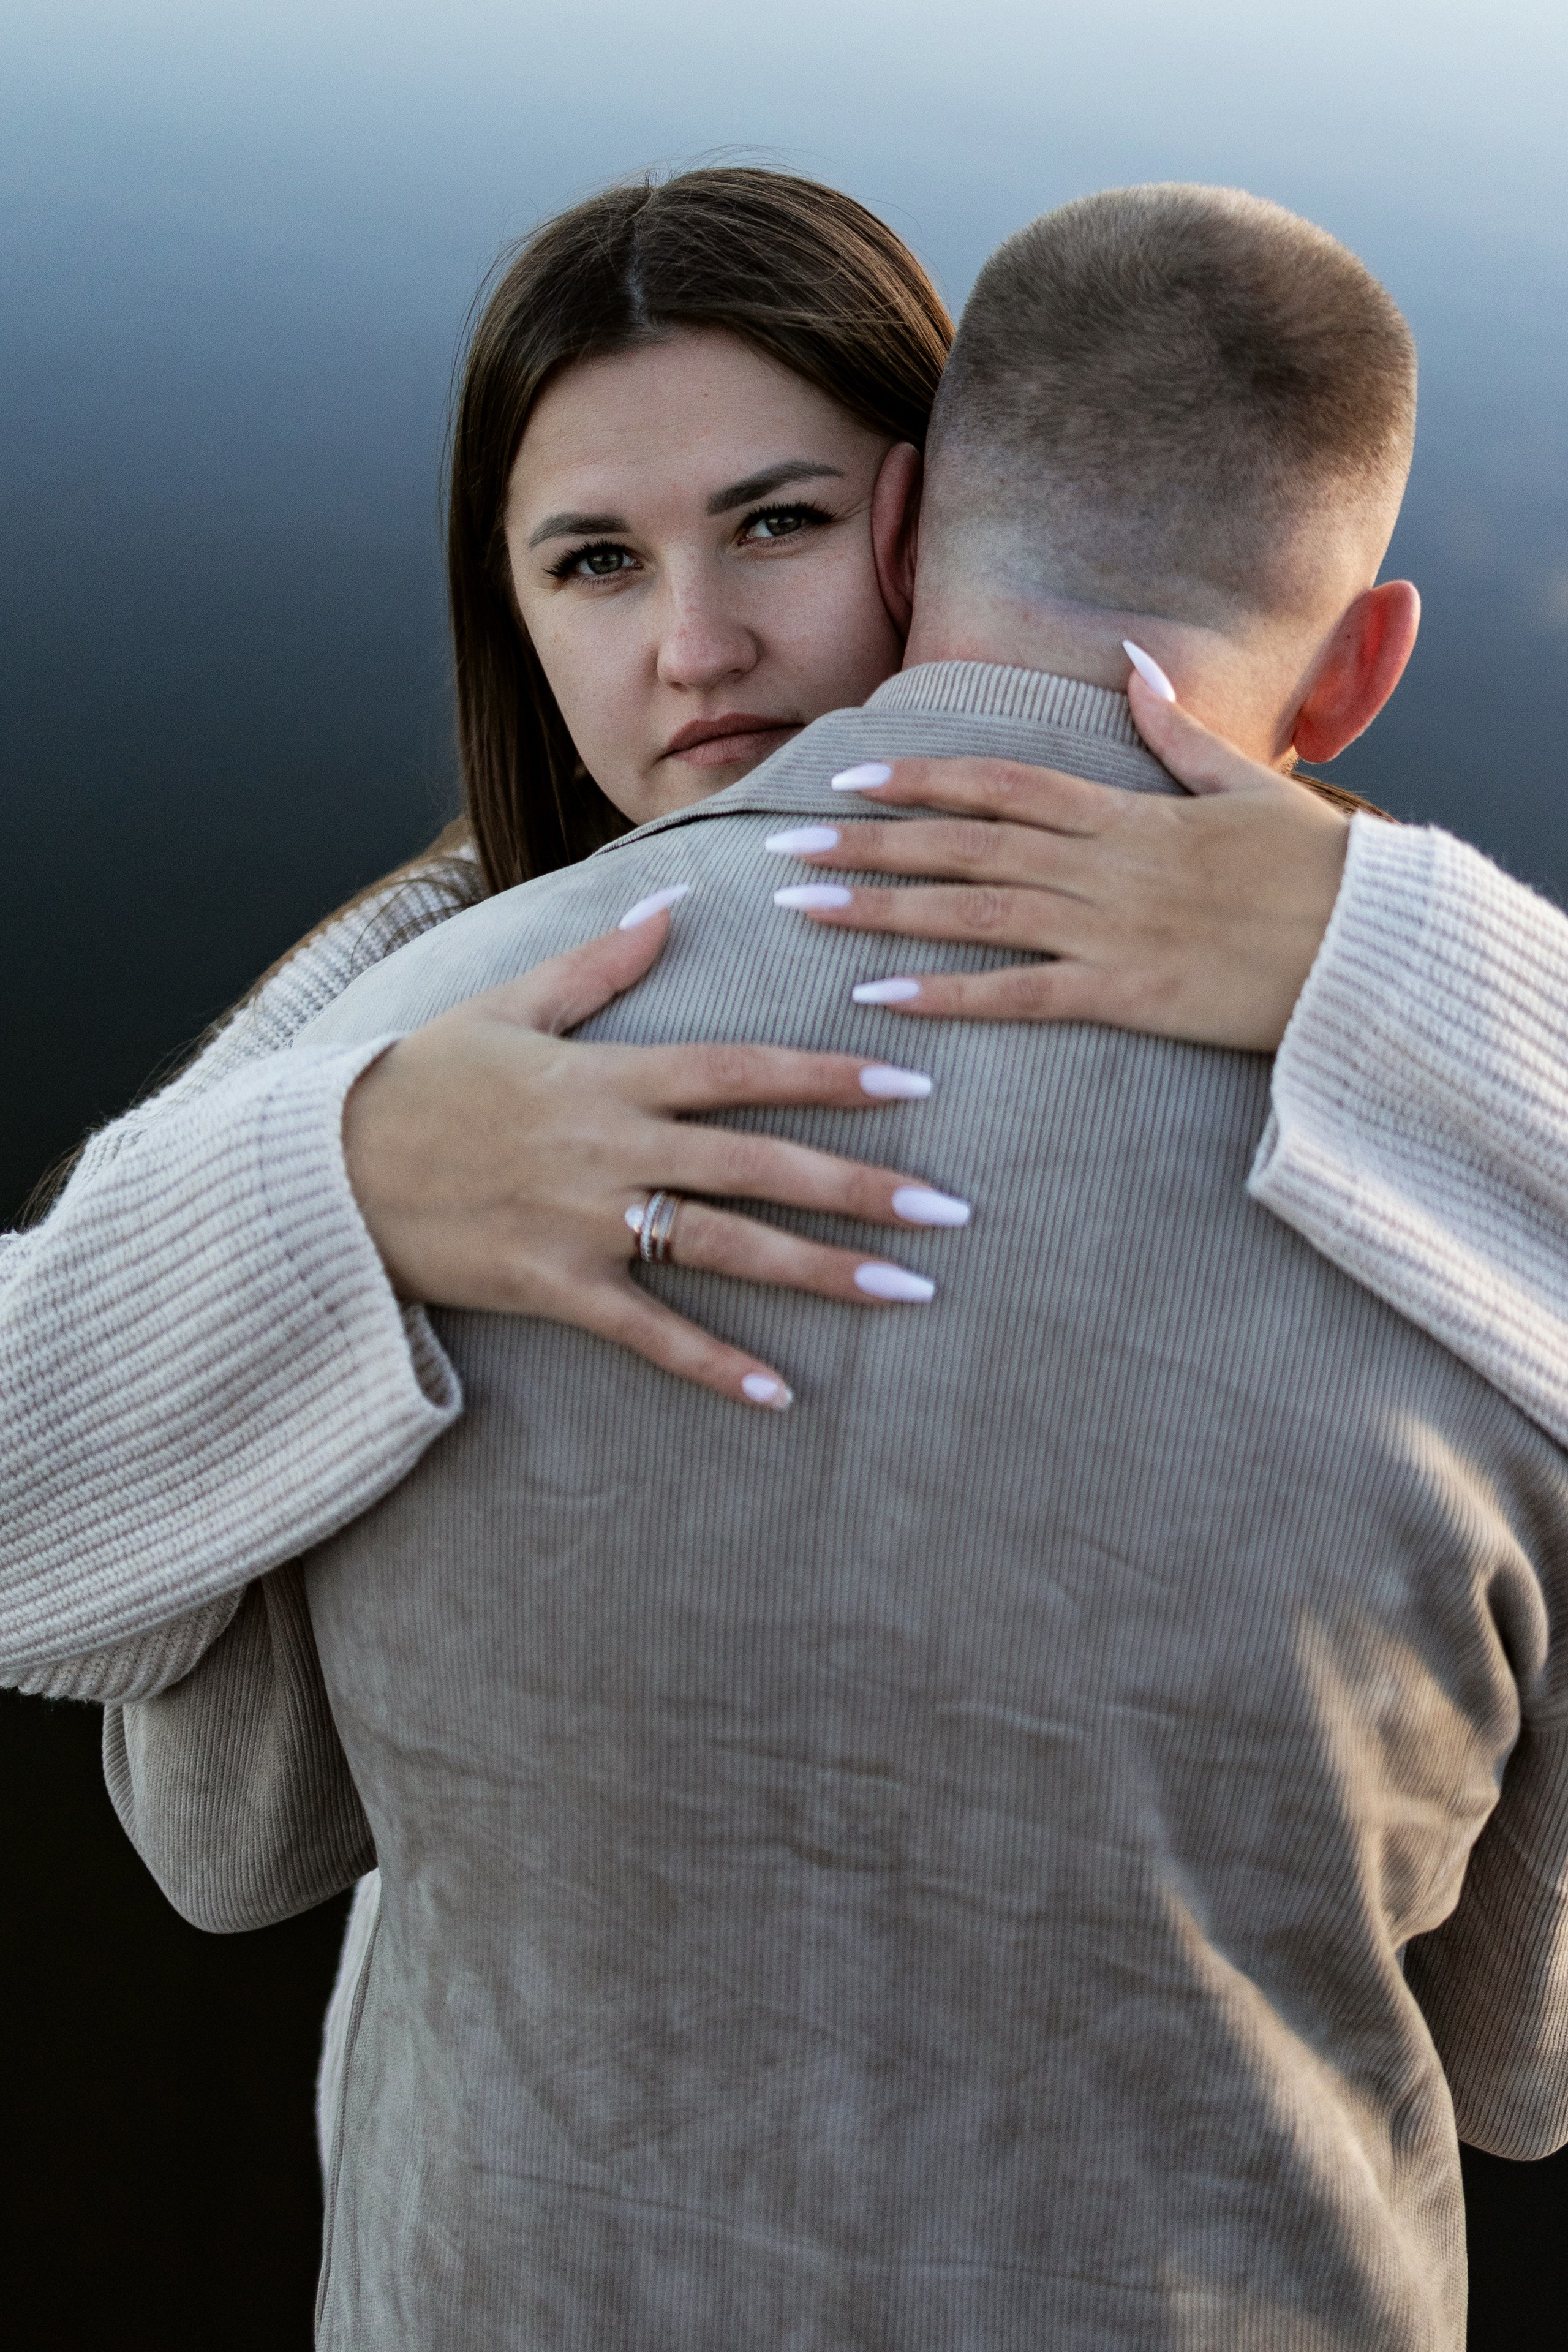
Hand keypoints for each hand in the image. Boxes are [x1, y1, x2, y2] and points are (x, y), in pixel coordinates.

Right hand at [342, 903, 966, 1410]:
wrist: (325, 1167)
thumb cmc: (420, 1081)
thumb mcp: (507, 1005)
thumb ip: (599, 961)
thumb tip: (672, 901)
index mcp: (610, 1075)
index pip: (742, 1071)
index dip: (830, 1076)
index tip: (911, 1084)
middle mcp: (612, 1146)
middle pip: (759, 1162)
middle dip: (860, 1185)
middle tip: (949, 1210)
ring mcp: (585, 1221)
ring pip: (724, 1245)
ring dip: (820, 1271)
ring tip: (907, 1292)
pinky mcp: (553, 1286)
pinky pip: (647, 1331)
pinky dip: (712, 1364)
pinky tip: (780, 1394)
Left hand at [767, 672, 1355, 1051]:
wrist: (1373, 944)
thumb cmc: (1316, 870)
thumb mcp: (1245, 783)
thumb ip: (1176, 730)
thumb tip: (1132, 663)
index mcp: (1126, 813)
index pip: (1001, 784)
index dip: (920, 778)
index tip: (850, 778)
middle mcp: (1104, 864)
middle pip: (964, 845)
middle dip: (869, 845)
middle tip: (785, 849)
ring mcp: (1112, 930)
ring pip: (974, 913)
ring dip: (883, 911)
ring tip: (803, 911)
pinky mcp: (1129, 996)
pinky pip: (1021, 996)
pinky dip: (949, 995)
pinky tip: (879, 996)